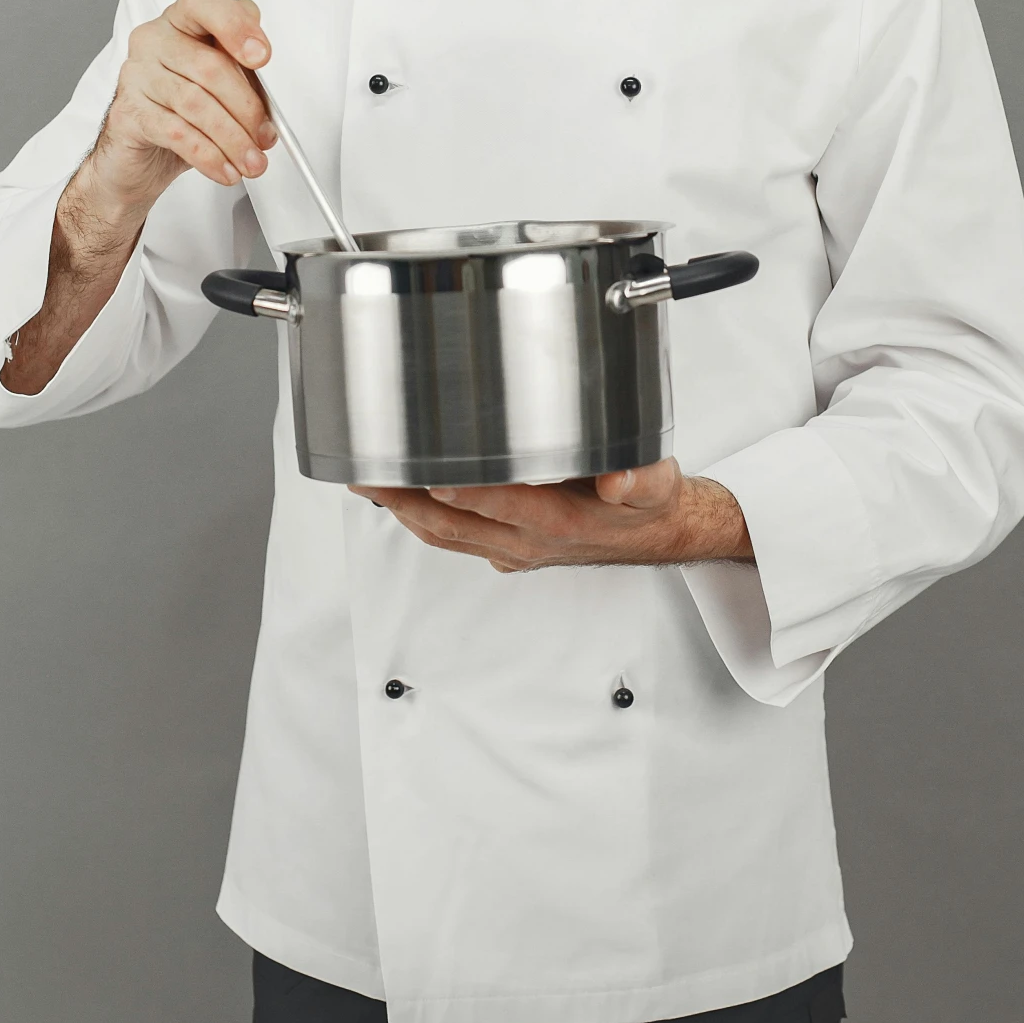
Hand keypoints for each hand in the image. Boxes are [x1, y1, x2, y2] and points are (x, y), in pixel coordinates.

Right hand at [81, 0, 276, 226]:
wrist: (139, 155)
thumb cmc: (183, 111)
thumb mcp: (221, 85)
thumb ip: (244, 72)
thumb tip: (271, 94)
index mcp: (181, 21)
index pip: (204, 2)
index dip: (236, 26)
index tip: (262, 57)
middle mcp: (154, 41)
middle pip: (210, 65)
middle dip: (247, 108)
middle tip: (266, 136)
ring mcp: (136, 75)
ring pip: (196, 103)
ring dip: (232, 138)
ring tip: (251, 161)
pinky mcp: (128, 113)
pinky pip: (177, 133)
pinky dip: (208, 156)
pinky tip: (224, 169)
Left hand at [350, 456, 753, 572]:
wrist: (654, 533)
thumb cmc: (646, 503)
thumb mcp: (657, 482)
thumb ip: (640, 477)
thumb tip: (619, 480)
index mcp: (559, 521)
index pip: (503, 506)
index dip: (466, 493)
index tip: (431, 476)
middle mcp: (527, 541)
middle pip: (454, 525)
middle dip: (406, 500)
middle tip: (368, 473)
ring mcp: (511, 549)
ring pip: (445, 535)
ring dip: (402, 511)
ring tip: (366, 481)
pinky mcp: (505, 547)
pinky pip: (452, 537)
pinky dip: (419, 518)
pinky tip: (398, 497)